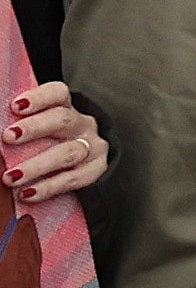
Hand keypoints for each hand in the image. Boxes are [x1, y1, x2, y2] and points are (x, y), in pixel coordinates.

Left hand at [4, 78, 102, 210]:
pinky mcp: (96, 170)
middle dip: (35, 127)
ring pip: (68, 153)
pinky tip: (28, 193)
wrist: (85, 164)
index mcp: (66, 108)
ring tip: (11, 177)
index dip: (39, 97)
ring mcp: (91, 147)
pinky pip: (73, 179)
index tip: (16, 106)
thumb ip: (19, 128)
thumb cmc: (52, 143)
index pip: (58, 94)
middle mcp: (81, 124)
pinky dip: (49, 187)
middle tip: (9, 137)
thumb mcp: (40, 130)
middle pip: (63, 120)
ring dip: (37, 165)